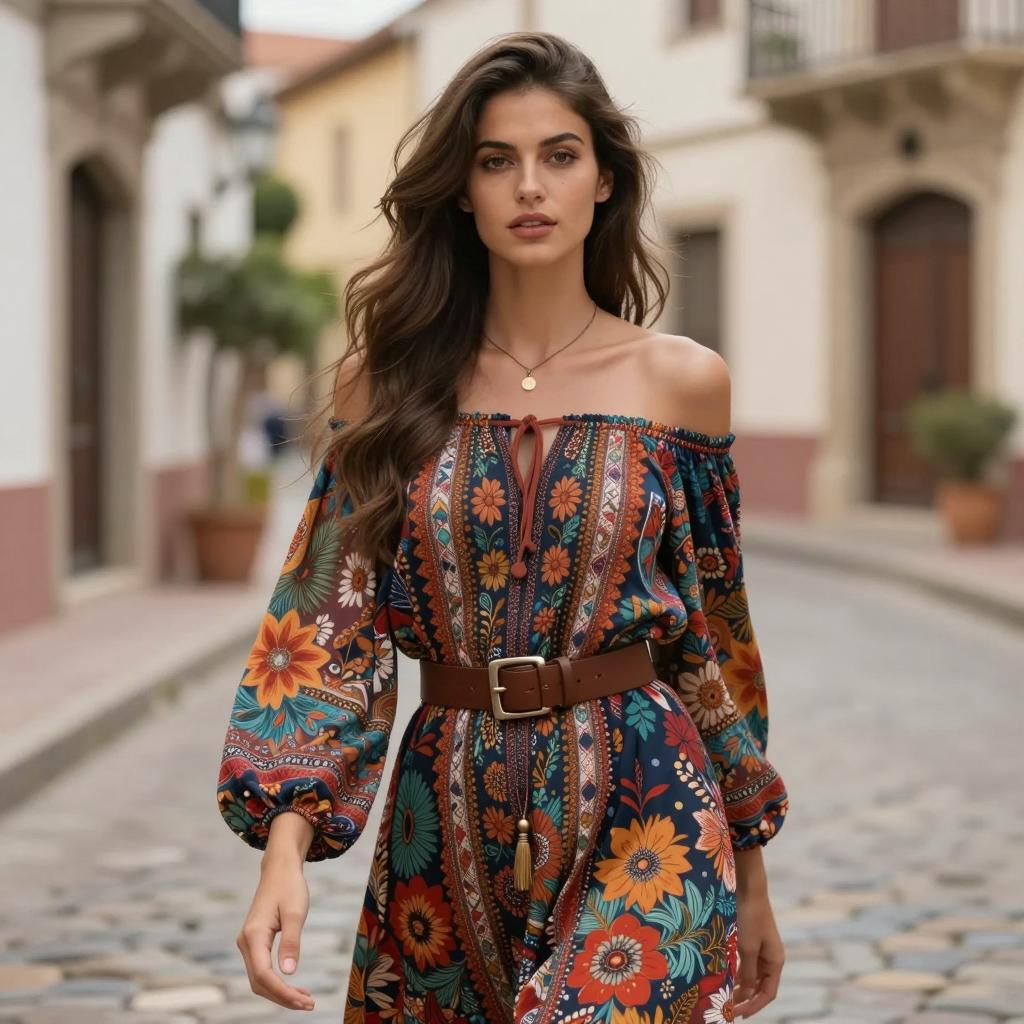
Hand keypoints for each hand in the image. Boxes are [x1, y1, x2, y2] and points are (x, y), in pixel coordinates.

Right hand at [236, 854, 315, 1011]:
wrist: (279, 869)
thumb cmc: (289, 887)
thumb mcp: (296, 912)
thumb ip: (291, 942)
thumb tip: (288, 973)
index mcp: (254, 935)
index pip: (263, 974)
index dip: (282, 992)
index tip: (304, 1001)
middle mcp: (246, 942)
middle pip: (259, 982)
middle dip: (282, 997)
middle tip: (309, 1004)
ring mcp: (248, 943)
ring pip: (259, 979)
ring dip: (280, 992)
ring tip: (305, 999)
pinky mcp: (254, 943)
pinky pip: (262, 970)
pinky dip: (277, 982)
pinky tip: (294, 986)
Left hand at [733, 889, 784, 1017]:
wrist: (749, 888)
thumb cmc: (750, 917)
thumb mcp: (747, 947)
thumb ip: (747, 972)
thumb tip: (745, 994)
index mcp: (776, 962)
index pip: (767, 993)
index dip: (754, 1006)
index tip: (738, 1015)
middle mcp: (771, 958)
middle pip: (760, 986)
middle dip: (746, 998)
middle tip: (728, 1008)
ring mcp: (762, 949)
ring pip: (752, 975)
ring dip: (740, 986)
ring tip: (725, 996)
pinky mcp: (752, 940)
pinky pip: (746, 963)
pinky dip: (737, 972)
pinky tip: (726, 976)